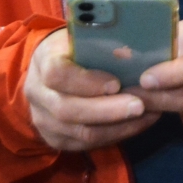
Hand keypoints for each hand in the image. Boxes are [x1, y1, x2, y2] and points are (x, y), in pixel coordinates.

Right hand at [24, 28, 159, 151]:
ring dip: (117, 127)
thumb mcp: (84, 38)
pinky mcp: (56, 139)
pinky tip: (137, 124)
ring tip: (145, 115)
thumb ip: (102, 45)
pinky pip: (87, 144)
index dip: (86, 82)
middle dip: (107, 111)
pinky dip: (115, 135)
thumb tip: (129, 56)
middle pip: (68, 110)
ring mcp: (43, 120)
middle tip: (139, 106)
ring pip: (80, 133)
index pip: (57, 74)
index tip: (116, 83)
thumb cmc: (76, 49)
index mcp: (42, 61)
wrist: (53, 71)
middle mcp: (37, 93)